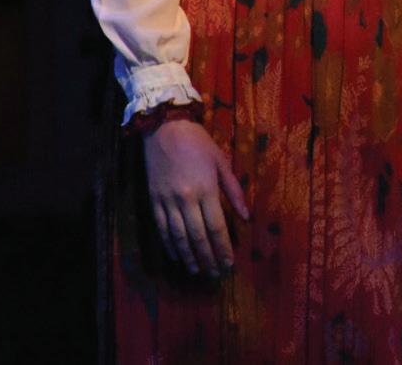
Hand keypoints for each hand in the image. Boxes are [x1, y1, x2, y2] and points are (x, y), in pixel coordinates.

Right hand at [143, 119, 249, 278]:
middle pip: (198, 237)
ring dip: (189, 257)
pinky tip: (177, 255)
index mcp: (206, 189)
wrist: (165, 128)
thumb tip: (247, 216)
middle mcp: (186, 199)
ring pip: (178, 237)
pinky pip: (162, 229)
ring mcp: (168, 201)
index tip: (229, 264)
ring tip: (198, 270)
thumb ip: (234, 190)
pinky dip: (170, 245)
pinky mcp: (154, 201)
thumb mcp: (221, 161)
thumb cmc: (198, 143)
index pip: (216, 227)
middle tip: (215, 273)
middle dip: (208, 258)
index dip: (223, 248)